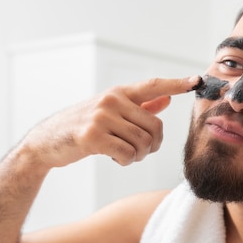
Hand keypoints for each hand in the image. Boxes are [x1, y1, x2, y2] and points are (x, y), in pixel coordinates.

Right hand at [21, 76, 199, 167]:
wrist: (46, 142)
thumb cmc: (81, 127)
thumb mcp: (110, 111)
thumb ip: (140, 105)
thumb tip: (167, 99)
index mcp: (118, 93)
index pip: (152, 85)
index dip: (176, 83)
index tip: (196, 80)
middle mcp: (111, 100)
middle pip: (154, 127)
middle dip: (152, 146)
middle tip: (140, 152)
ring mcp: (101, 117)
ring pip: (142, 143)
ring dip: (138, 157)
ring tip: (124, 155)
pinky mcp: (92, 136)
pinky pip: (127, 154)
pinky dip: (126, 162)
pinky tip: (114, 159)